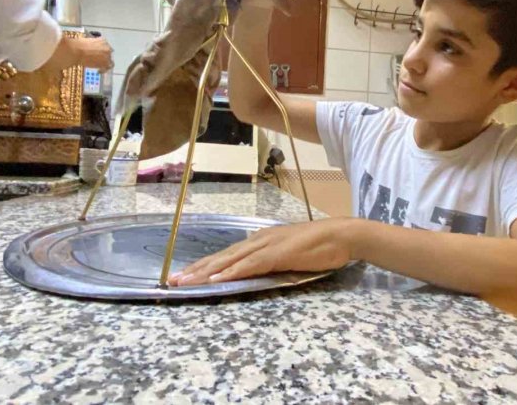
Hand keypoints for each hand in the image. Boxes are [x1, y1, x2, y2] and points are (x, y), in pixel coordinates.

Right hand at [72, 36, 113, 71]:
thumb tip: (92, 49)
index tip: (98, 53)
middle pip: (108, 53)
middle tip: (99, 60)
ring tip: (100, 67)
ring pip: (110, 61)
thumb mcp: (88, 41)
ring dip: (105, 64)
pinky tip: (98, 71)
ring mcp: (107, 55)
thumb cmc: (78, 45)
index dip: (102, 50)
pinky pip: (107, 68)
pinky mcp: (105, 63)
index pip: (106, 46)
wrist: (77, 51)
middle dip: (104, 56)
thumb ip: (94, 45)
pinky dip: (103, 70)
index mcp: (103, 40)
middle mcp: (107, 47)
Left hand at [168, 218, 353, 285]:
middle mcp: (258, 240)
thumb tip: (256, 272)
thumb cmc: (320, 247)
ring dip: (206, 272)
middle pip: (221, 257)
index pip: (227, 256)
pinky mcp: (276, 254)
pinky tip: (217, 279)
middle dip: (197, 270)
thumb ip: (271, 261)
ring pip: (230, 261)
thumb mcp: (289, 255)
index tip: (186, 275)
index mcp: (260, 241)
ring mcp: (266, 245)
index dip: (205, 266)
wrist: (342, 235)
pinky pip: (249, 265)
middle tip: (173, 280)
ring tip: (186, 281)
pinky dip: (231, 272)